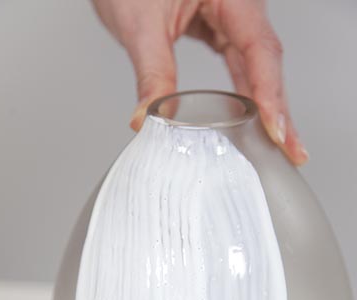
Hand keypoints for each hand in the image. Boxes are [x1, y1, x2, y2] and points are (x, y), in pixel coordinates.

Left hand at [92, 0, 307, 164]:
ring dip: (269, 109)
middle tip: (292, 152)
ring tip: (280, 146)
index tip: (274, 131)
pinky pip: (241, 67)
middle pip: (267, 65)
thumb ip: (151, 72)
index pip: (259, 49)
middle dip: (280, 112)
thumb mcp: (141, 23)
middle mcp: (239, 6)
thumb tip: (148, 118)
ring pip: (257, 70)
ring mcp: (232, 18)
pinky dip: (248, 97)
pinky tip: (254, 123)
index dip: (269, 94)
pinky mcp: (220, 29)